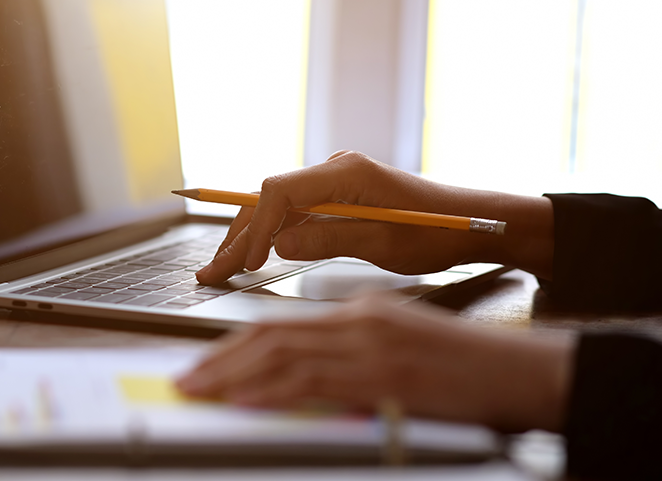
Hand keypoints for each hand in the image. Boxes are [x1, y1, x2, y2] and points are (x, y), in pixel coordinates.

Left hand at [175, 292, 573, 431]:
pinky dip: (271, 391)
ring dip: (232, 376)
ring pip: (283, 355)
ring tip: (199, 391)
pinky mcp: (385, 373)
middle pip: (272, 335)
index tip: (208, 366)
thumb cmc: (467, 367)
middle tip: (187, 381)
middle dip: (221, 360)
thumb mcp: (400, 353)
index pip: (284, 326)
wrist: (524, 370)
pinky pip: (314, 380)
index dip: (238, 346)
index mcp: (360, 312)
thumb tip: (308, 382)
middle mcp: (359, 320)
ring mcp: (371, 345)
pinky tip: (244, 401)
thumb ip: (352, 360)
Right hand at [195, 151, 554, 284]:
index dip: (256, 228)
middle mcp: (332, 171)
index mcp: (343, 173)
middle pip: (268, 200)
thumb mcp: (383, 242)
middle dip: (238, 237)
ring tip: (219, 269)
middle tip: (209, 272)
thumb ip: (328, 239)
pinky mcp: (335, 198)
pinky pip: (291, 214)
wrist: (471, 223)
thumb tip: (279, 244)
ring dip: (247, 238)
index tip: (249, 264)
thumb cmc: (435, 233)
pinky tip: (250, 257)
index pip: (279, 192)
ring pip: (274, 209)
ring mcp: (331, 183)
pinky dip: (268, 237)